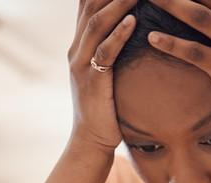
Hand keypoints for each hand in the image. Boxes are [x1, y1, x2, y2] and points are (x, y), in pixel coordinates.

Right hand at [68, 0, 137, 153]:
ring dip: (118, 3)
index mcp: (80, 42)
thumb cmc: (106, 104)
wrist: (91, 140)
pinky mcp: (92, 82)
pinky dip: (119, 35)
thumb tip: (131, 23)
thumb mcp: (105, 69)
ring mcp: (81, 64)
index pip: (88, 2)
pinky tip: (133, 21)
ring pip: (97, 24)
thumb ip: (111, 45)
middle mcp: (77, 47)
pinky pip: (105, 53)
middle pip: (91, 5)